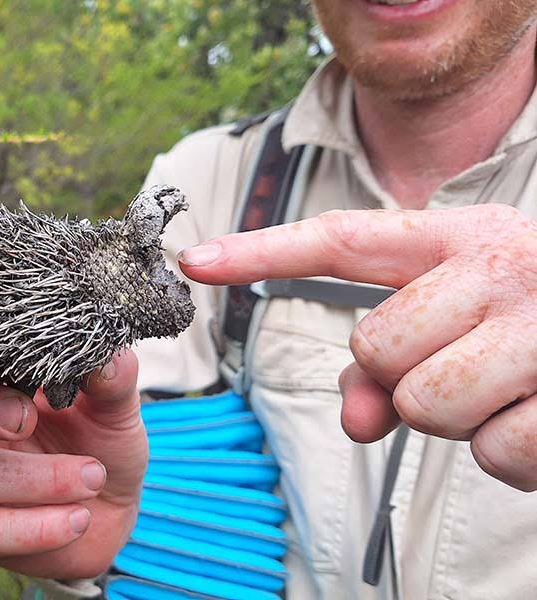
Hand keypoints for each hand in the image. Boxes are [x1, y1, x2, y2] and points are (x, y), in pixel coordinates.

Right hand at [0, 350, 147, 578]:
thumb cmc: (101, 446)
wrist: (110, 510)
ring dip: (40, 481)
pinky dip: (36, 528)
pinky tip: (76, 519)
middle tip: (30, 422)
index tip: (29, 400)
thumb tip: (108, 357)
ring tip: (92, 480)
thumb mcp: (114, 411)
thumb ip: (111, 382)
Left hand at [179, 205, 536, 490]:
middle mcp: (499, 264)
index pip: (340, 240)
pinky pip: (492, 452)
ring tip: (512, 389)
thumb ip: (391, 360)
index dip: (259, 250)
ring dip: (458, 418)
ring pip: (423, 405)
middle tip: (471, 365)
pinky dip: (513, 454)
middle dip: (407, 379)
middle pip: (376, 350)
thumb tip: (354, 421)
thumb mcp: (466, 322)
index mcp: (460, 239)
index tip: (191, 259)